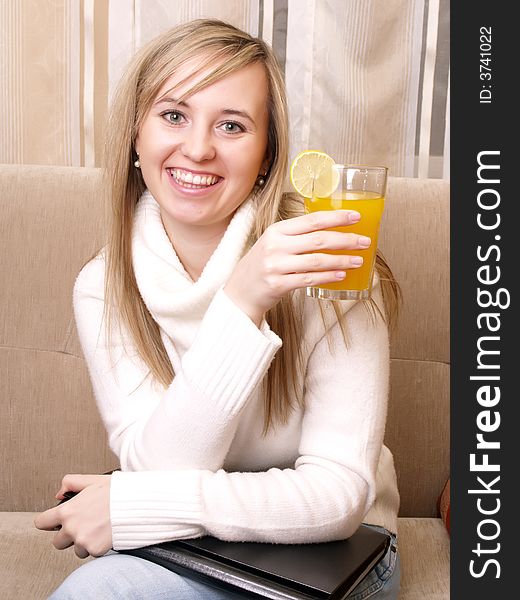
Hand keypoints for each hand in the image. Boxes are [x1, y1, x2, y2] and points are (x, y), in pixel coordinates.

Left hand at [34, 474, 111, 558]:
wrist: (136, 506)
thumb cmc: (117, 492)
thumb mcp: (93, 480)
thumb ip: (71, 482)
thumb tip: (59, 493)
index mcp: (67, 511)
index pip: (42, 523)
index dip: (48, 521)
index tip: (54, 522)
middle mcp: (71, 528)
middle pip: (57, 542)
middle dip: (68, 535)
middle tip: (83, 525)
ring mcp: (82, 541)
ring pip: (75, 549)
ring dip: (83, 543)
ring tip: (97, 530)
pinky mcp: (94, 550)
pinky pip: (90, 553)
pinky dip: (97, 547)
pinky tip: (105, 535)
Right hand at [224, 210, 369, 324]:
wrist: (239, 293)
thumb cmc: (262, 267)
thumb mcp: (273, 244)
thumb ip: (296, 237)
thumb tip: (332, 231)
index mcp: (276, 230)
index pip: (311, 220)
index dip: (336, 217)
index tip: (356, 216)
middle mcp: (275, 246)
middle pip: (318, 239)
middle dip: (345, 239)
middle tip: (364, 242)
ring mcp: (275, 266)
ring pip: (316, 260)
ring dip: (341, 260)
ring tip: (358, 261)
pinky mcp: (277, 285)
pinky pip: (309, 279)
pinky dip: (328, 276)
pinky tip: (342, 275)